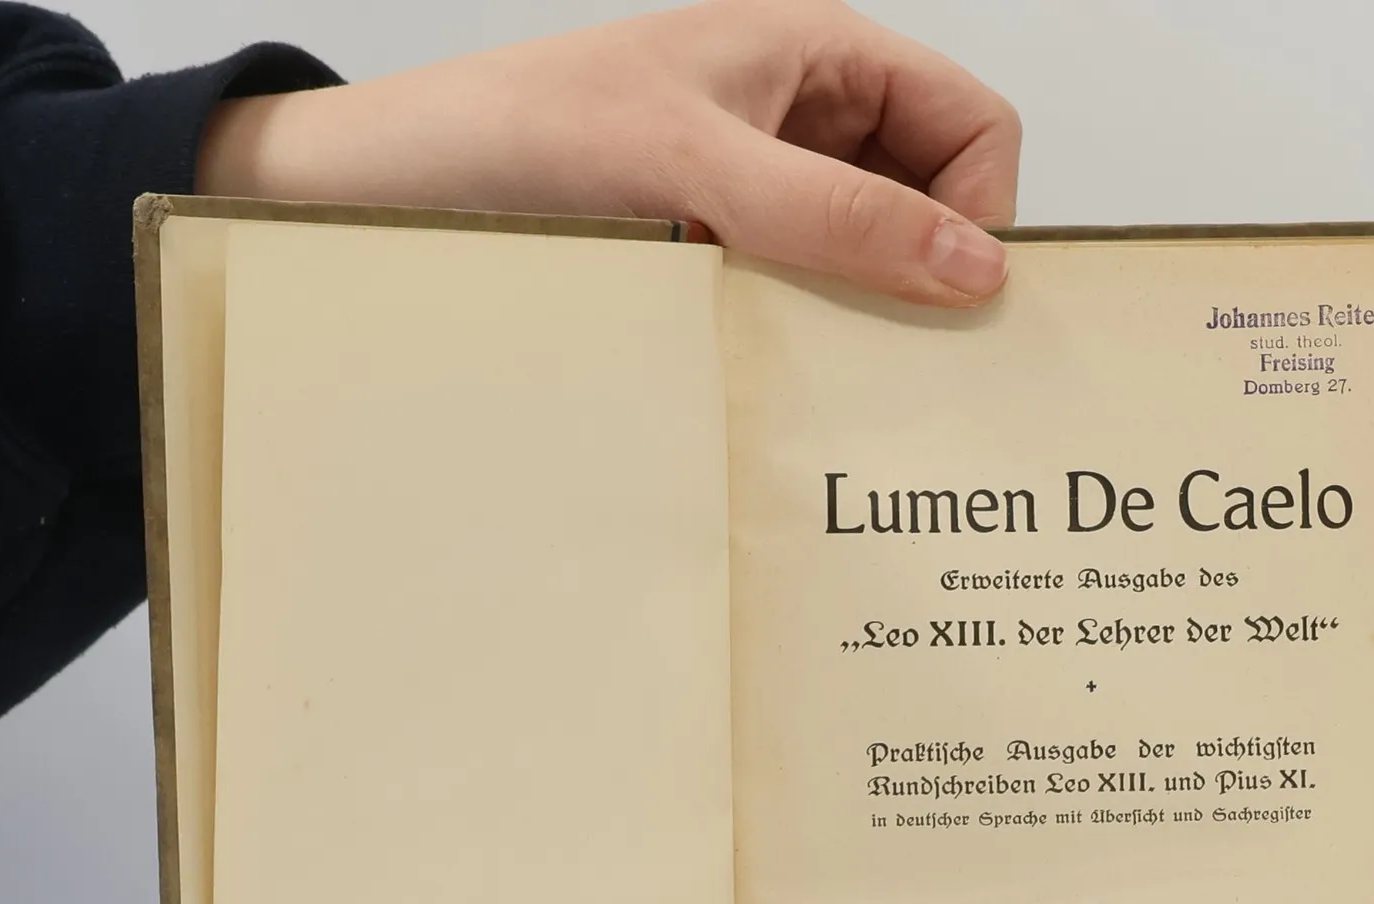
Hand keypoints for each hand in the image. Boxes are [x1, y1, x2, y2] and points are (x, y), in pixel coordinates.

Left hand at [199, 0, 1020, 305]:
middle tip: (897, 365)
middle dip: (923, 283)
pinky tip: (768, 375)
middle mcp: (804, 125)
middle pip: (929, 208)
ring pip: (864, 269)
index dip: (980, 214)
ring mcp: (761, 198)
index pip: (974, 129)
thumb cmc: (523, 133)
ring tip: (815, 369)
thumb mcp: (694, 160)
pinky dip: (799, 344)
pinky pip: (798, 306)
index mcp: (822, 57)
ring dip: (854, 322)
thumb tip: (973, 268)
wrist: (393, 190)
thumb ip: (836, 215)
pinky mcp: (719, 260)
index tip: (948, 301)